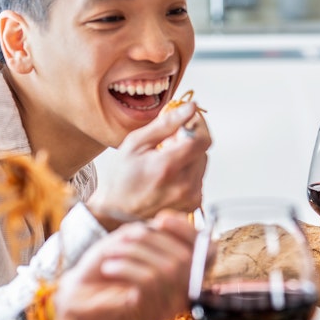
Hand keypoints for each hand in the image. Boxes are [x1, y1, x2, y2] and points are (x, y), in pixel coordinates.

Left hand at [56, 212, 194, 319]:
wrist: (73, 300)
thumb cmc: (101, 271)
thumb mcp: (130, 242)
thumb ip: (152, 232)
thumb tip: (164, 223)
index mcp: (181, 274)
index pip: (208, 252)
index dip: (188, 231)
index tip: (162, 219)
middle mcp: (180, 294)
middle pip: (187, 259)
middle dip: (153, 240)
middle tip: (126, 238)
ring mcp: (166, 307)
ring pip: (168, 269)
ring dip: (135, 253)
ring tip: (113, 254)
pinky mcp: (148, 314)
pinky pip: (149, 282)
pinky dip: (126, 267)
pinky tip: (110, 267)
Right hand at [87, 101, 209, 227]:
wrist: (116, 212)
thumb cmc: (122, 177)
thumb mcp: (135, 143)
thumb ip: (166, 124)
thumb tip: (191, 107)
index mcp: (168, 166)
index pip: (202, 139)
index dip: (197, 126)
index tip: (187, 121)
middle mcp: (183, 185)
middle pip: (203, 151)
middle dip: (189, 142)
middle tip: (166, 145)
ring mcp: (190, 197)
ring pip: (202, 164)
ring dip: (189, 158)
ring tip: (165, 163)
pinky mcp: (193, 204)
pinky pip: (199, 178)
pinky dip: (188, 173)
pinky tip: (169, 177)